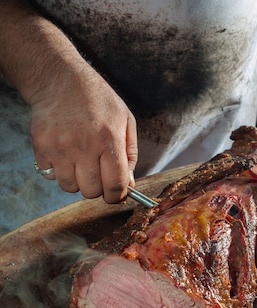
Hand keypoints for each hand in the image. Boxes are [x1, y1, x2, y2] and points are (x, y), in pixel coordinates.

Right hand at [31, 61, 137, 202]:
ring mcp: (60, 146)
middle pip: (92, 191)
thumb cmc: (97, 100)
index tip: (116, 195)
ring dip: (76, 181)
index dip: (117, 196)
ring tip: (79, 162)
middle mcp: (84, 145)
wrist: (59, 78)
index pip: (115, 184)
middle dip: (97, 187)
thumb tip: (129, 184)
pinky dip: (58, 171)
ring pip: (70, 187)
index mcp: (109, 139)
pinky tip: (64, 154)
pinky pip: (50, 176)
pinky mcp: (41, 146)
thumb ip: (130, 154)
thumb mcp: (125, 120)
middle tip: (97, 173)